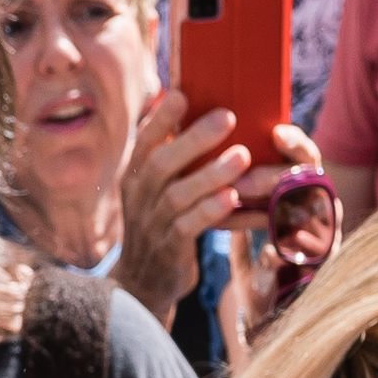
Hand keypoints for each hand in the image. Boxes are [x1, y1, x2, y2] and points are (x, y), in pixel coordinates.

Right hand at [111, 89, 256, 322]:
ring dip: (211, 174)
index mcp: (135, 176)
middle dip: (194, 138)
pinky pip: (189, 227)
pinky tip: (233, 198)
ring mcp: (152, 224)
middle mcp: (139, 197)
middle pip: (160, 162)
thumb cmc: (160, 225)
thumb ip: (169, 158)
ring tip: (242, 156)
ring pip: (177, 194)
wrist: (143, 283)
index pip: (144, 141)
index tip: (182, 93)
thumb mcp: (154, 190)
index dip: (161, 118)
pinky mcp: (169, 248)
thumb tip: (191, 108)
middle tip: (227, 116)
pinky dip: (211, 211)